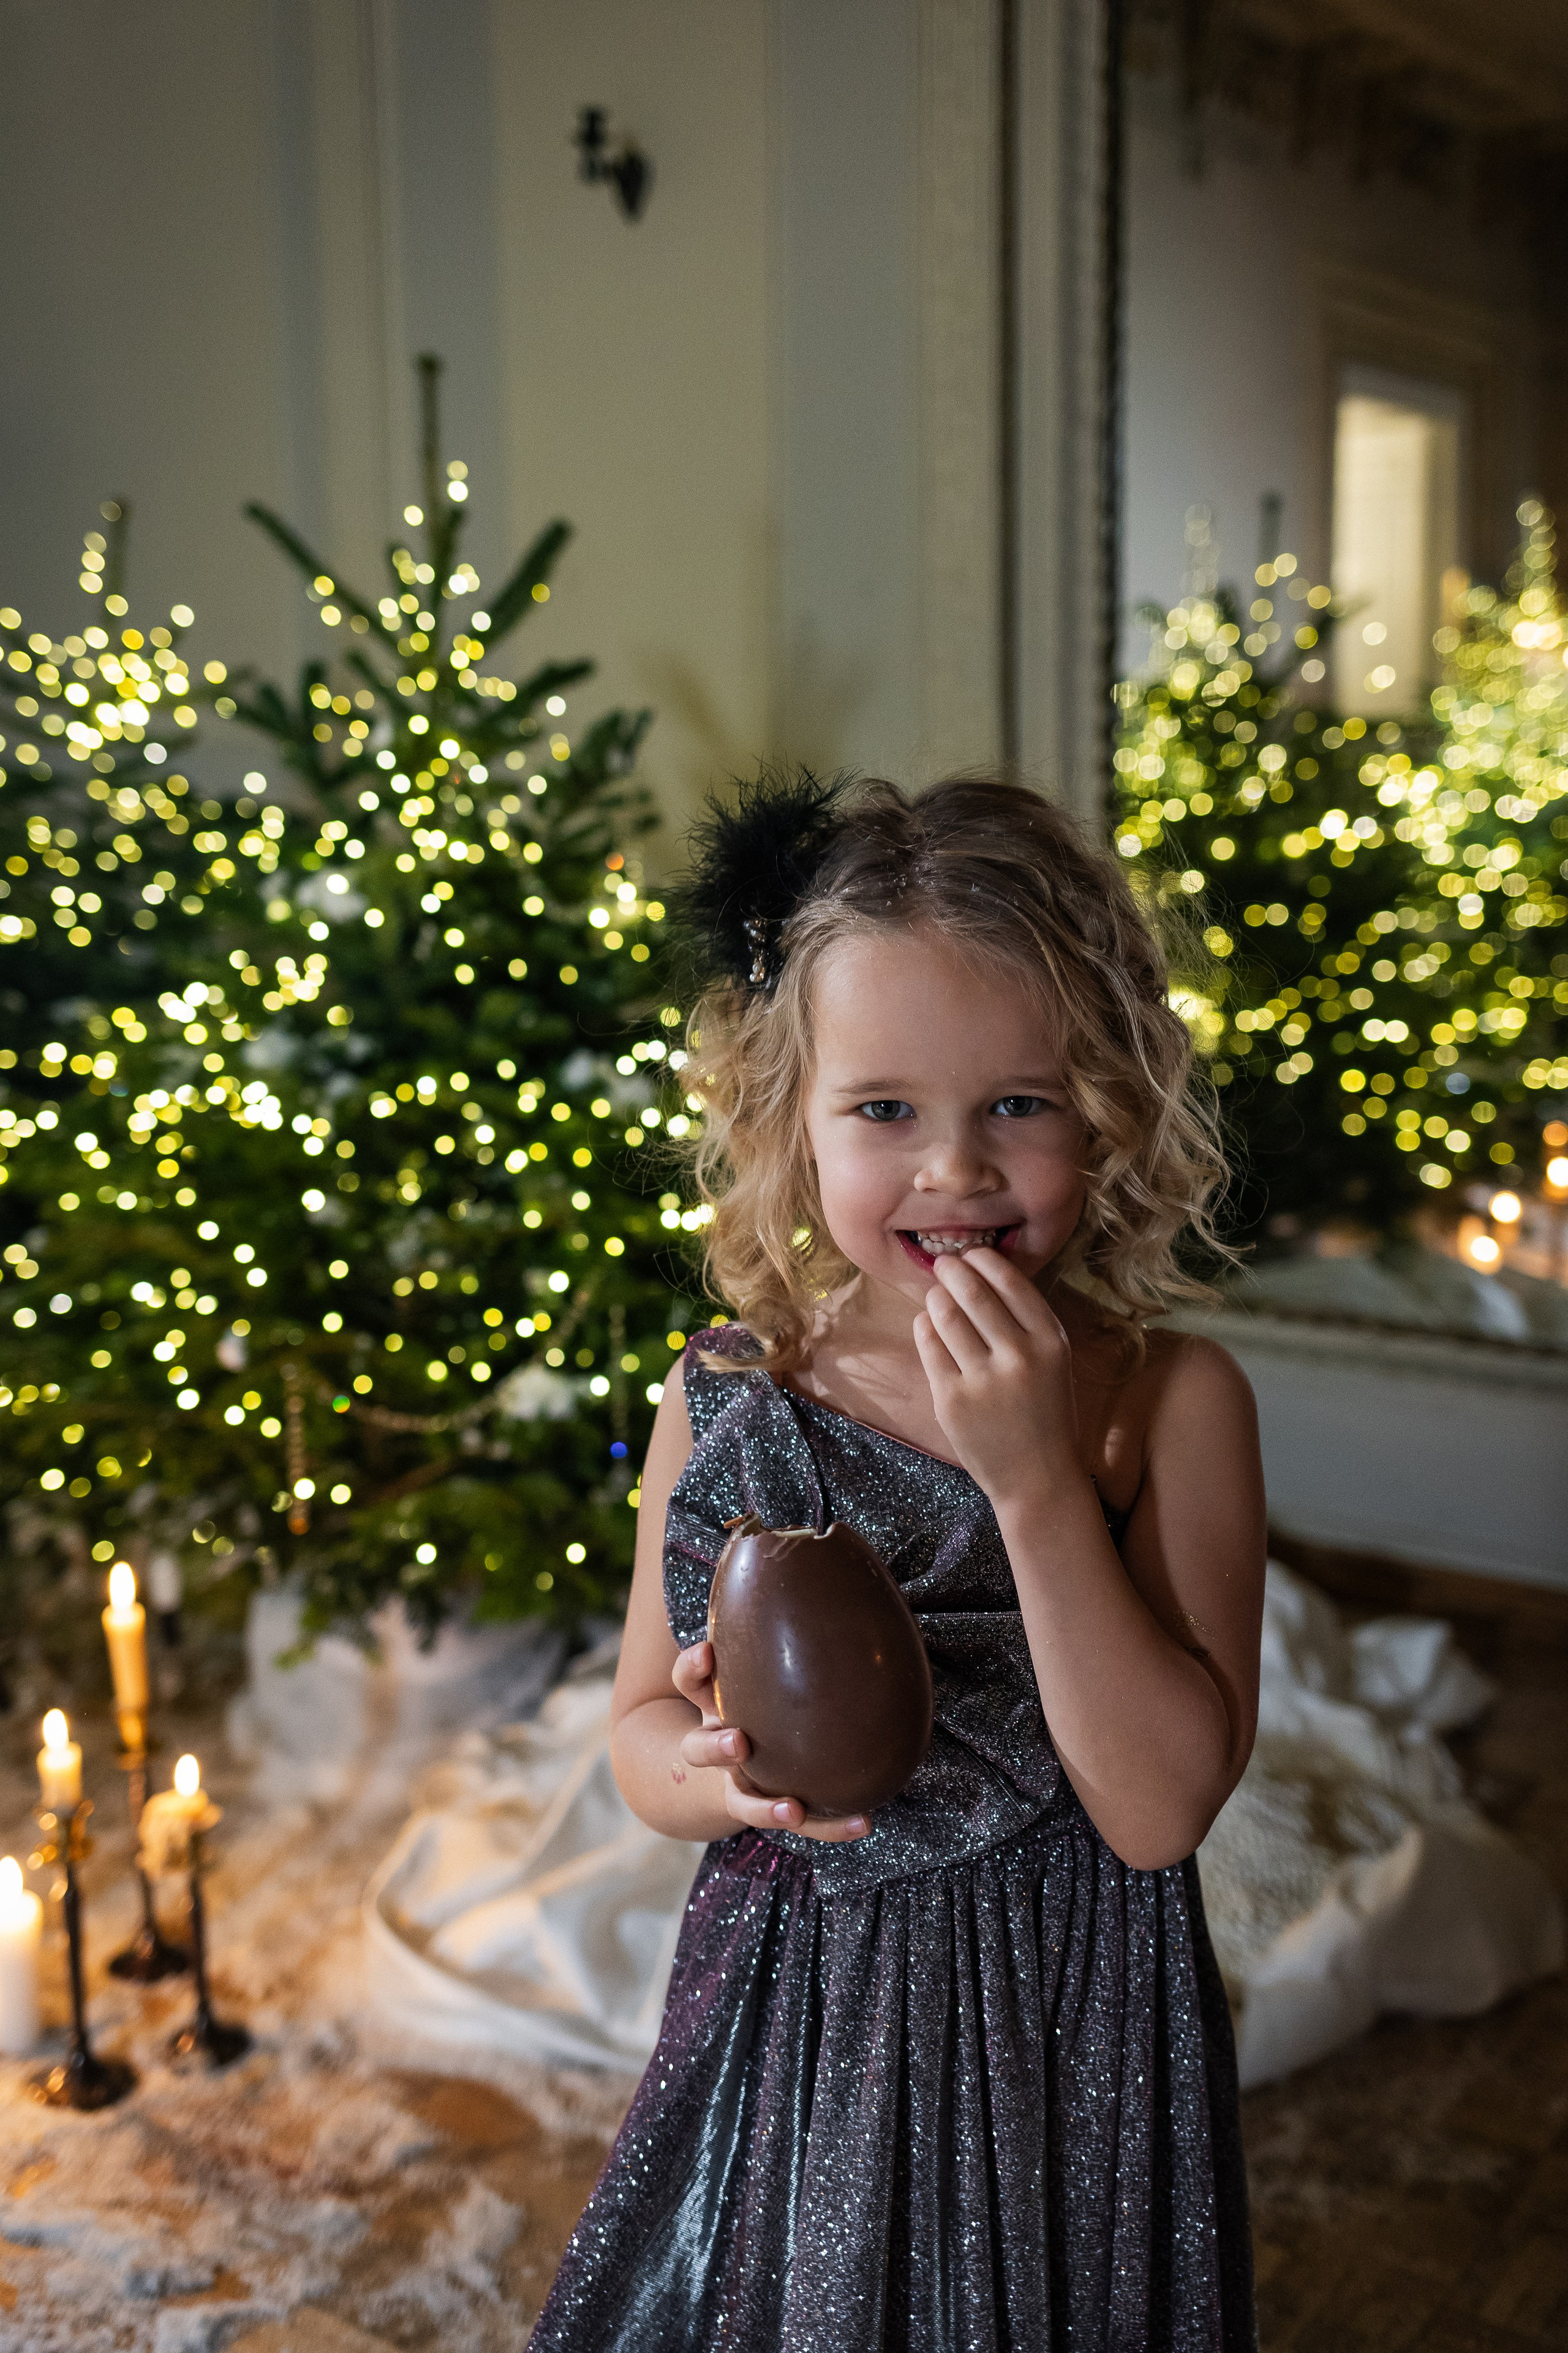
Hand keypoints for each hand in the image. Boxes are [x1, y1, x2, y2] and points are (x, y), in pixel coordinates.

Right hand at [671, 1642, 872, 1841]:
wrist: (724, 1773)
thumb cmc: (749, 1698)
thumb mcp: (746, 1667)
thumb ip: (765, 1628)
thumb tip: (818, 1565)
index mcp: (710, 1705)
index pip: (690, 1681)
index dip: (694, 1667)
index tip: (707, 1653)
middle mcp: (718, 1748)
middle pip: (700, 1750)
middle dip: (715, 1746)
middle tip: (738, 1741)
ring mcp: (741, 1786)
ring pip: (745, 1802)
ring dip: (767, 1807)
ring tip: (792, 1808)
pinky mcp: (773, 1812)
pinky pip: (804, 1823)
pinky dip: (832, 1825)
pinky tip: (864, 1821)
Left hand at [913, 1246, 1081, 1510]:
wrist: (1038, 1478)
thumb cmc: (1045, 1413)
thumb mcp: (1054, 1361)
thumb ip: (1026, 1322)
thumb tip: (981, 1272)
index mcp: (1051, 1341)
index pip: (1011, 1281)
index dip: (984, 1259)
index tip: (972, 1255)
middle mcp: (1019, 1356)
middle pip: (972, 1292)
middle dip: (952, 1270)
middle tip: (944, 1265)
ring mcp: (983, 1379)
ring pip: (945, 1315)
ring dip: (935, 1297)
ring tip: (936, 1296)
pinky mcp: (952, 1400)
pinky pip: (928, 1346)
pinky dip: (924, 1327)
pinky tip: (928, 1325)